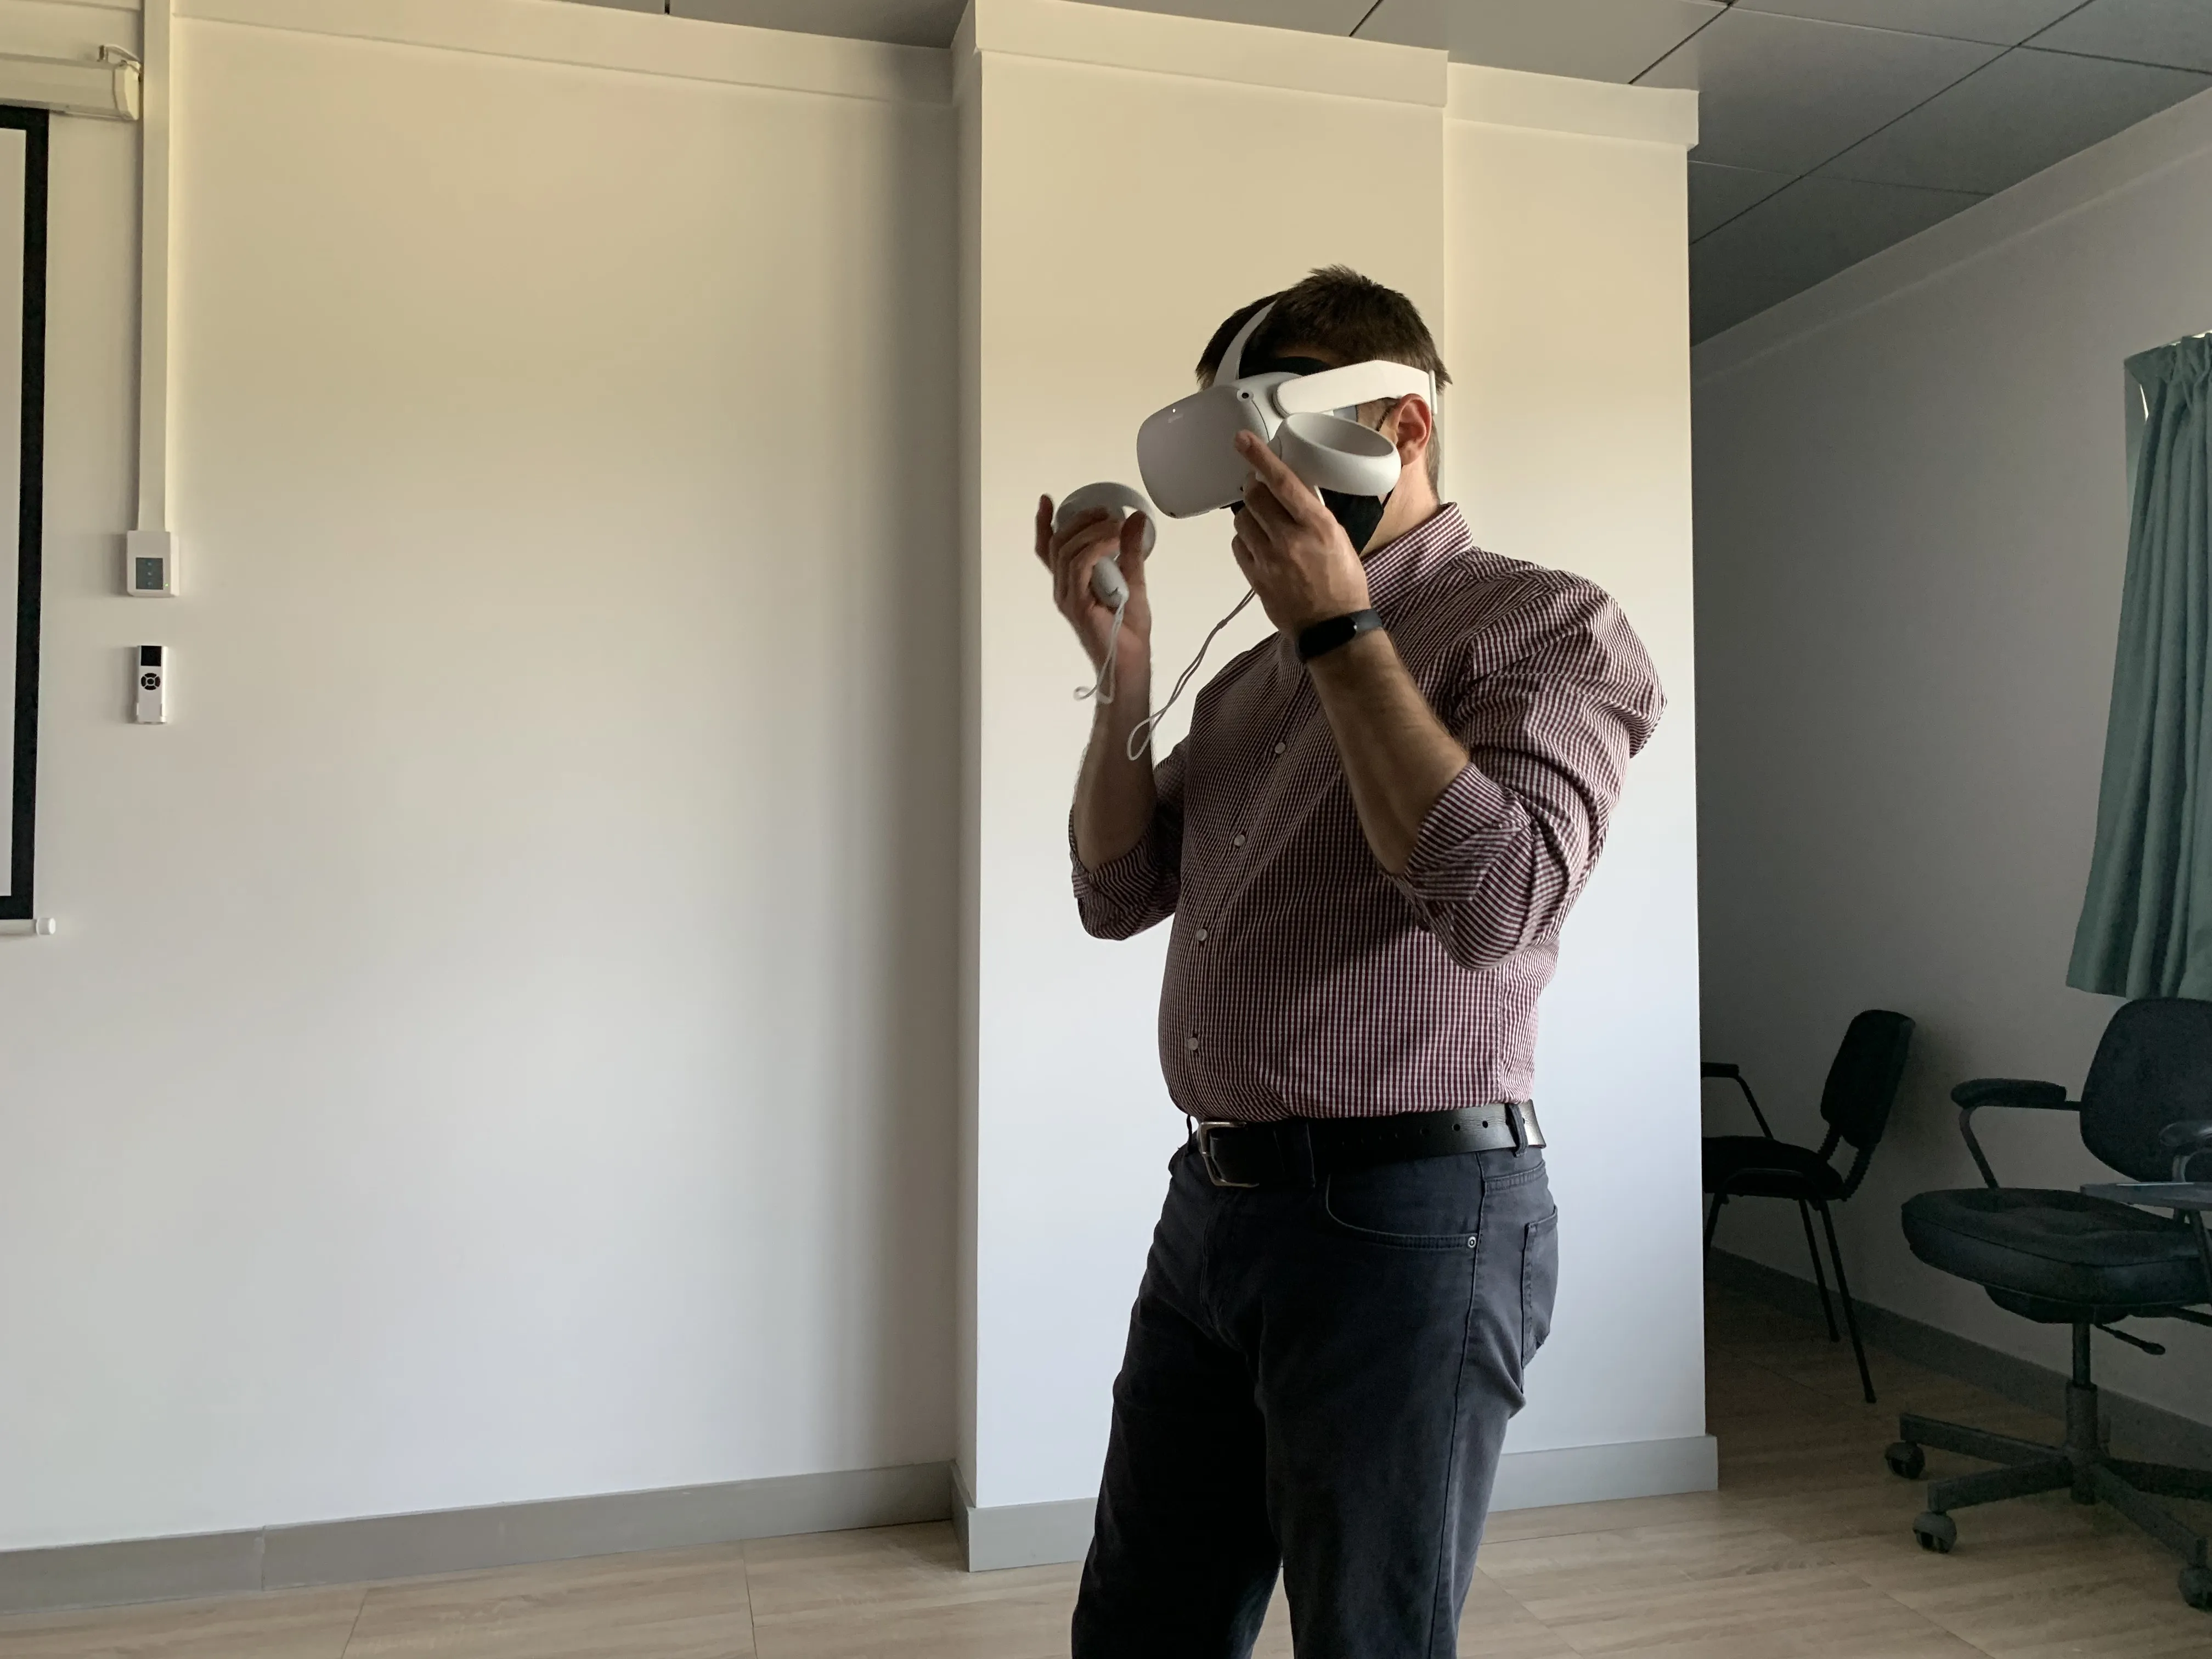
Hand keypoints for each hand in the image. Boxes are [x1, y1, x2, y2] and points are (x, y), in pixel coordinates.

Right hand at [1036, 496, 1152, 681]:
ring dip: (1091, 531)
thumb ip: (1131, 551)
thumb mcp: (1133, 580)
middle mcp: (1063, 588)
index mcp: (1069, 583)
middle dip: (1078, 520)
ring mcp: (1067, 597)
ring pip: (1067, 551)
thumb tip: (1136, 519)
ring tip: (1115, 525)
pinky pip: (1079, 566)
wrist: (1130, 661)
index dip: (1043, 524)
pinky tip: (1114, 540)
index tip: (1047, 500)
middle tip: (1104, 511)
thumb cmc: (1128, 630)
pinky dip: (1096, 548)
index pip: (1048, 549)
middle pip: (1057, 543)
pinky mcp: (1078, 604)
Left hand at [1229, 432, 1371, 633]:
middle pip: (1254, 497)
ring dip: (1249, 515)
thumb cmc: (1343, 583)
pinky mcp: (1255, 578)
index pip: (1282, 482)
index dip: (1260, 457)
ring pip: (1242, 520)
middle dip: (1254, 487)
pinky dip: (1245, 540)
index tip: (1244, 441)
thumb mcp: (1338, 537)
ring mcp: (1269, 560)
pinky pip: (1238, 546)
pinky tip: (1259, 544)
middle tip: (1259, 487)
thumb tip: (1292, 490)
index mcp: (1317, 525)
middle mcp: (1290, 540)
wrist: (1333, 626)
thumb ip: (1313, 513)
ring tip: (1264, 523)